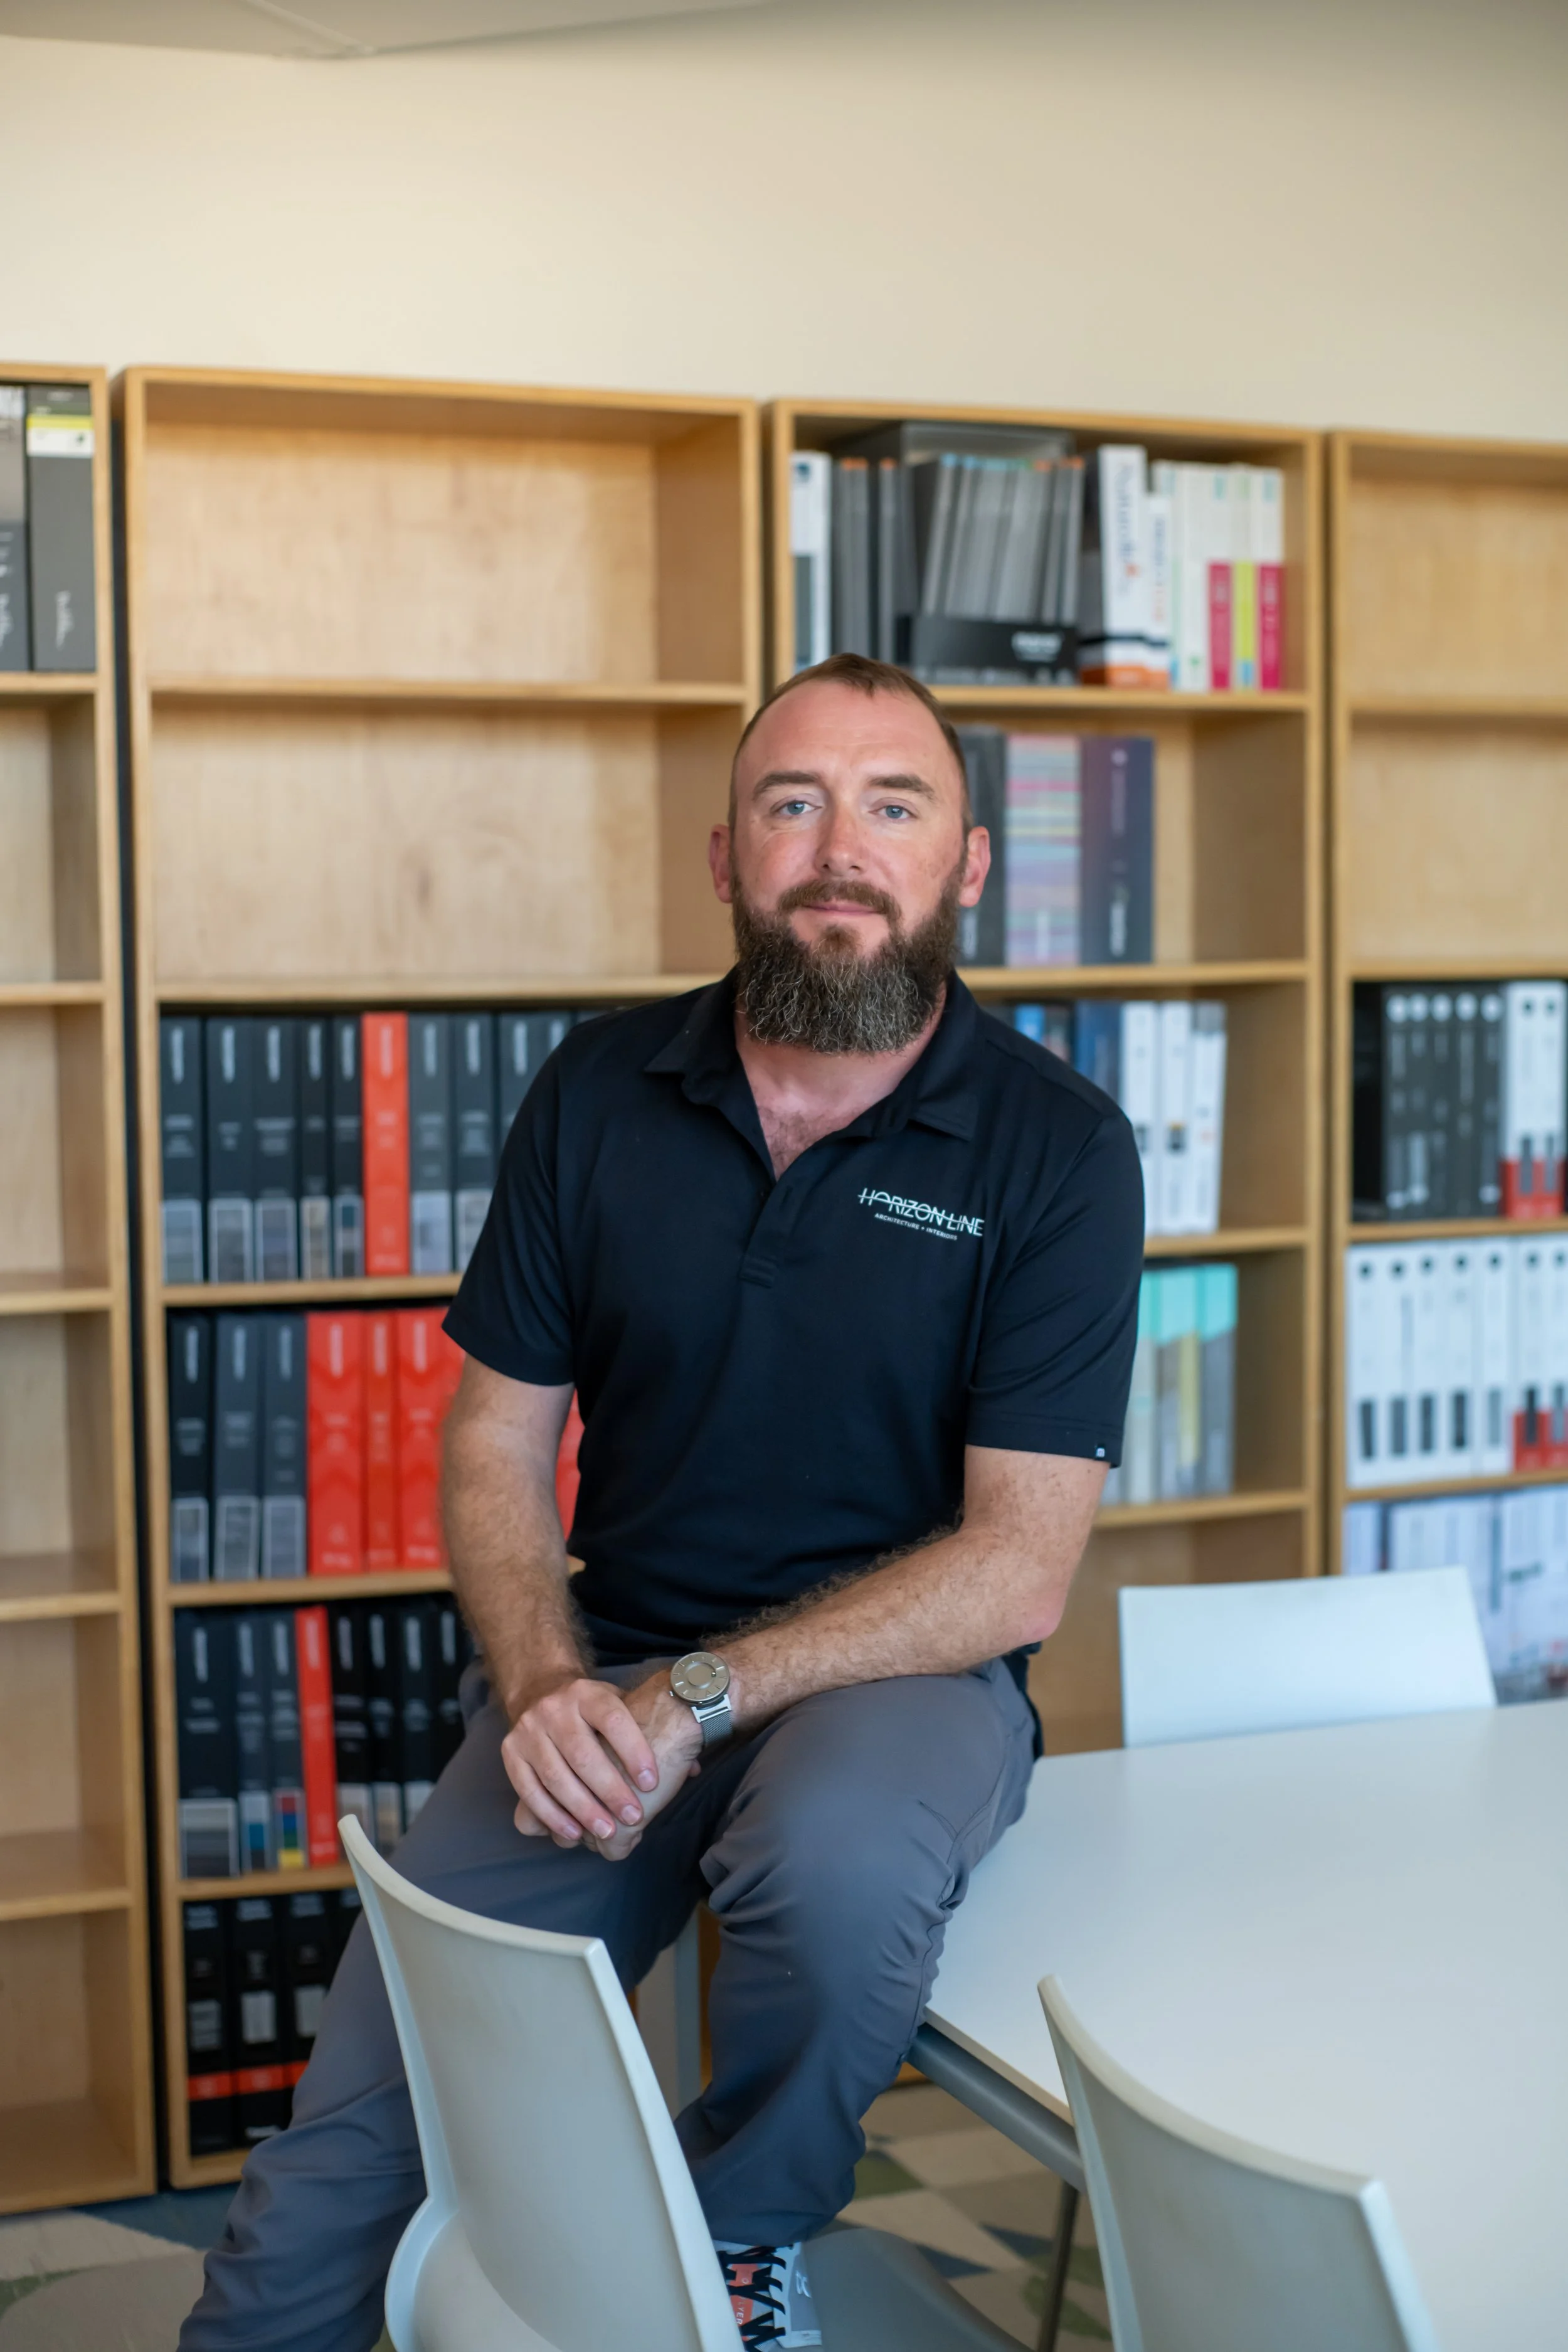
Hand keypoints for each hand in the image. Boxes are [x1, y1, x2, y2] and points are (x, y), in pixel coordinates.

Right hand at [502, 1671, 701, 1861]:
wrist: (540, 1691)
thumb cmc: (594, 1713)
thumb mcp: (621, 1706)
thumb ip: (651, 1734)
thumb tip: (695, 1767)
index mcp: (587, 1694)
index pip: (613, 1719)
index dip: (633, 1750)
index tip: (652, 1782)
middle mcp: (555, 1708)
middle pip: (583, 1753)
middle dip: (610, 1789)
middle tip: (633, 1816)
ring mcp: (529, 1730)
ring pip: (555, 1775)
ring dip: (582, 1808)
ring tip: (607, 1830)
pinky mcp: (510, 1753)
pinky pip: (528, 1790)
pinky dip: (550, 1814)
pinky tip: (572, 1832)